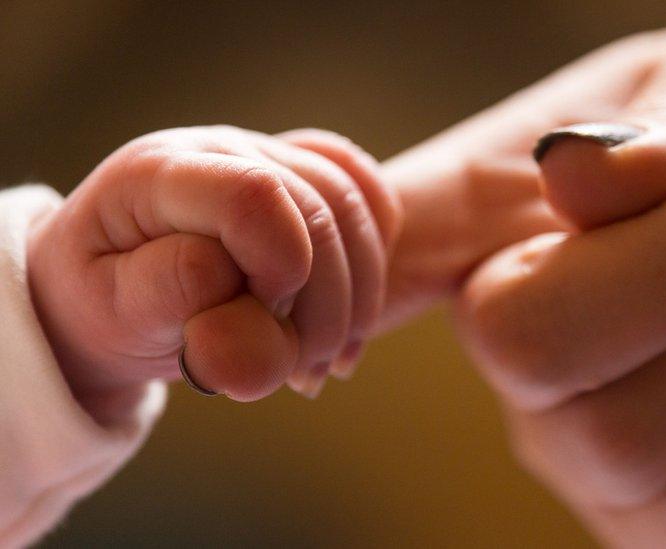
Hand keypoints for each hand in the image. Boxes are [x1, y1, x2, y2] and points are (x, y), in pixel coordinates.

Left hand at [29, 126, 400, 420]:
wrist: (108, 289)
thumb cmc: (107, 307)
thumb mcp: (116, 320)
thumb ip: (175, 310)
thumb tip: (252, 313)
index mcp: (159, 173)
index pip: (255, 196)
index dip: (282, 267)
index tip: (260, 320)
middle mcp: (219, 147)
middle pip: (319, 204)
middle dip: (326, 302)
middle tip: (299, 368)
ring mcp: (264, 152)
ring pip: (353, 203)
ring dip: (358, 295)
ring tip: (322, 358)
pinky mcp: (298, 170)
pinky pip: (366, 194)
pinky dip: (374, 259)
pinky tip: (353, 311)